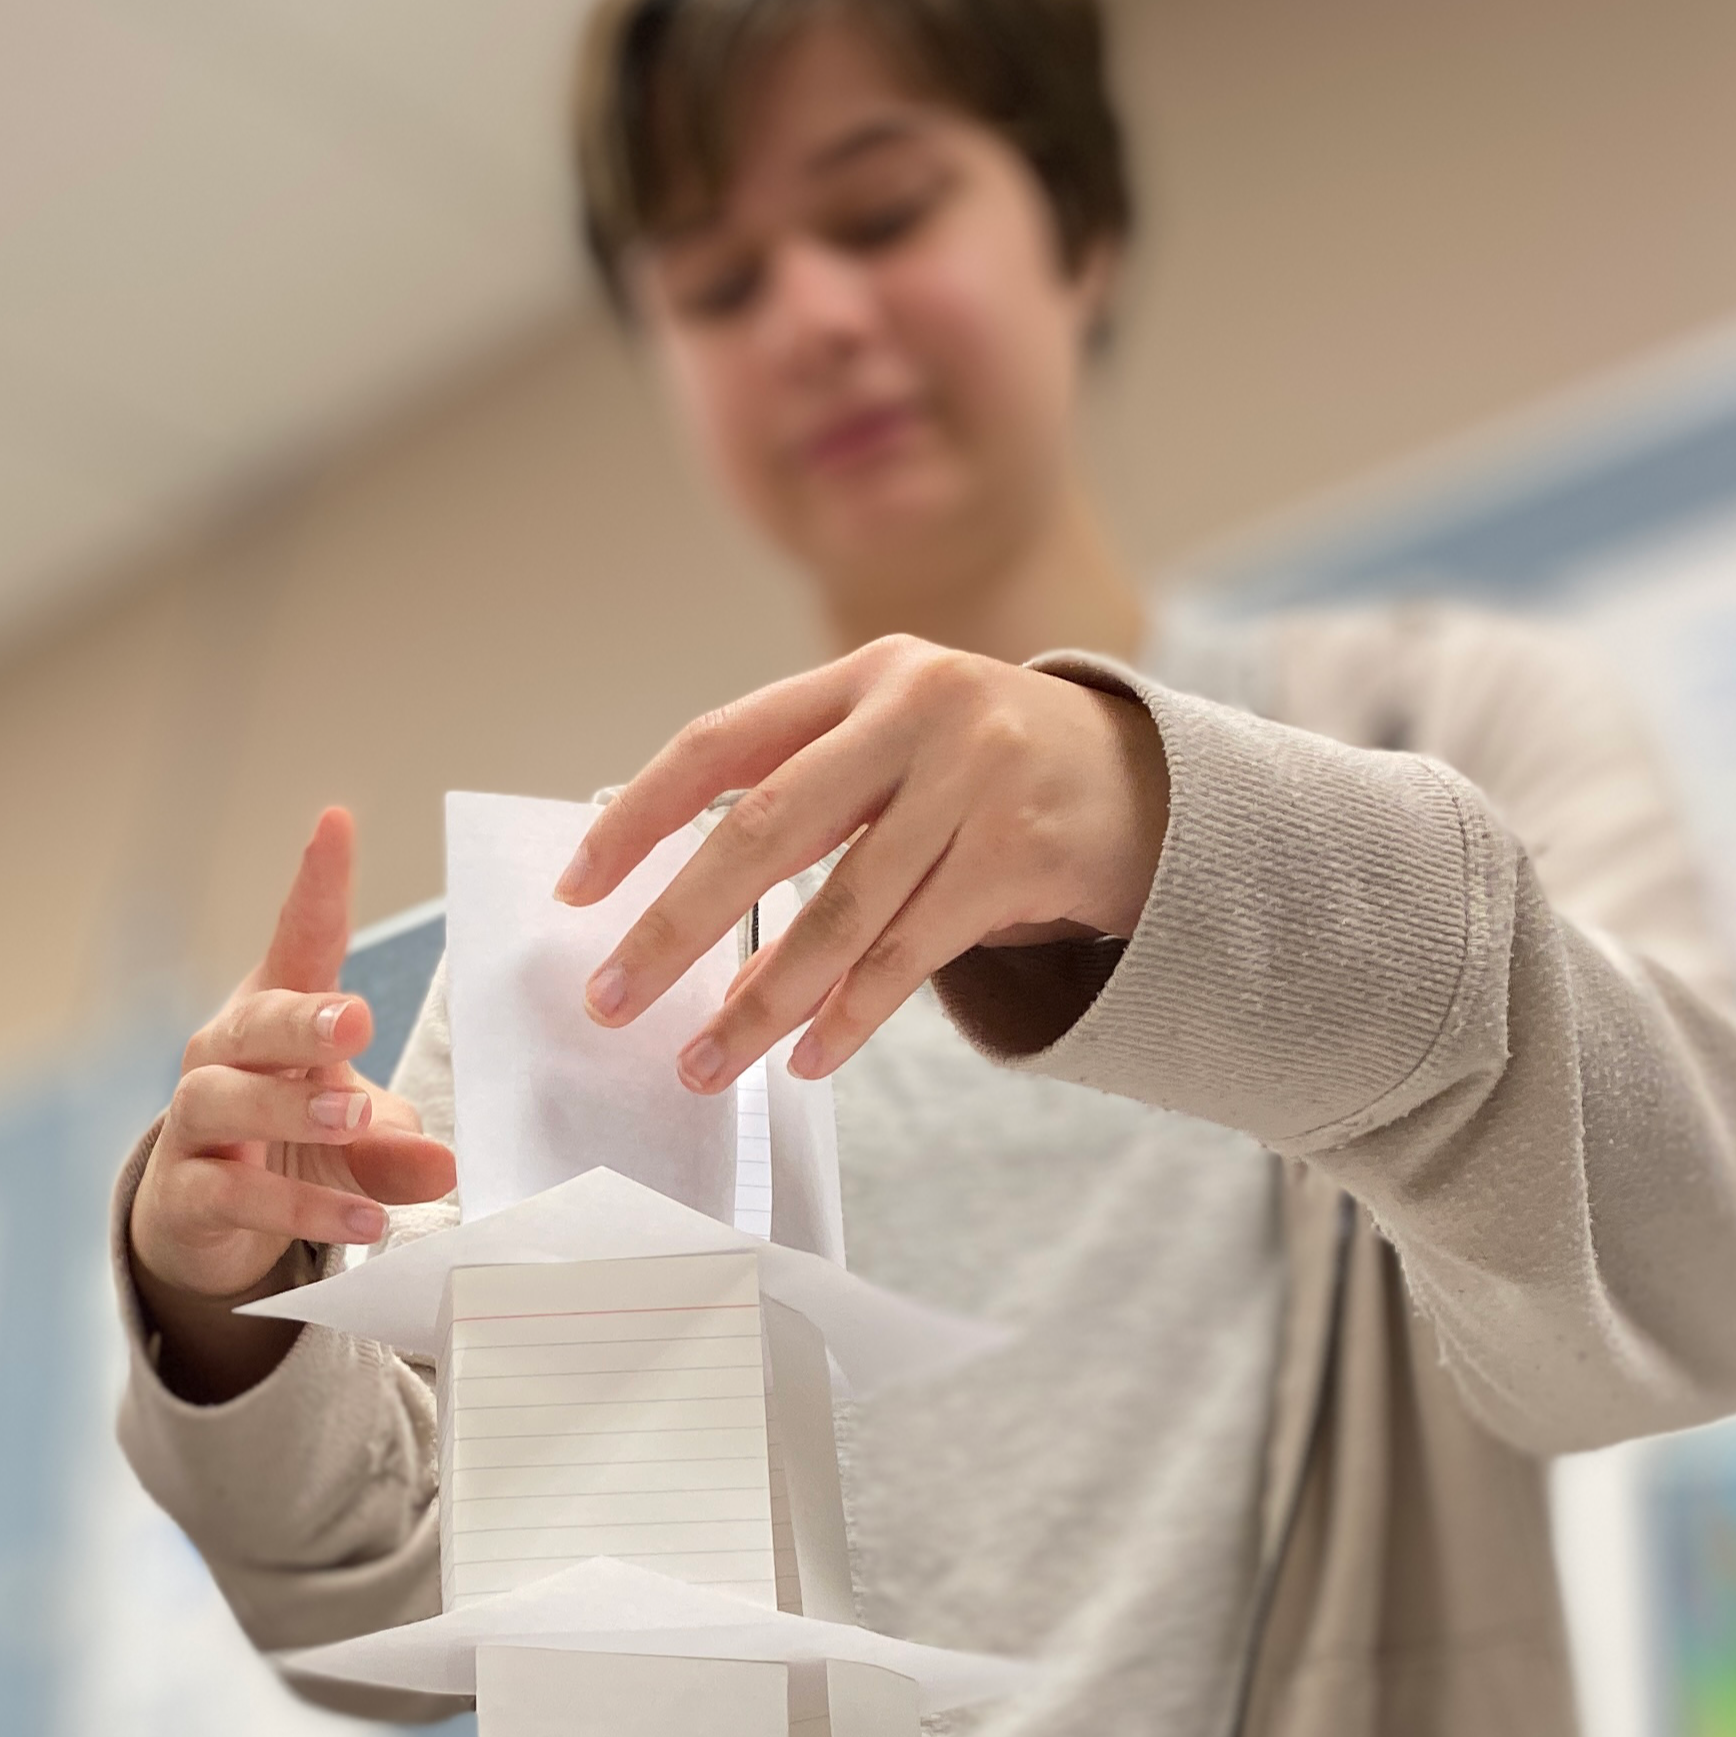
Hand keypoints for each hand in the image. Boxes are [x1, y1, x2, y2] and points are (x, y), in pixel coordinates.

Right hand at [129, 810, 456, 1388]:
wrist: (206, 1222)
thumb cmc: (290, 1144)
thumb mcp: (357, 1140)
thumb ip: (397, 1148)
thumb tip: (446, 1165)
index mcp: (276, 1015)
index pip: (297, 940)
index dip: (314, 884)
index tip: (336, 823)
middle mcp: (225, 1055)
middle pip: (253, 1021)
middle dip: (301, 1017)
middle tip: (356, 1021)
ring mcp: (196, 1121)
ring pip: (225, 1099)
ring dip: (290, 1108)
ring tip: (354, 1118)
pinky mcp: (188, 1190)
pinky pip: (236, 1192)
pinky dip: (298, 1205)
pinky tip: (363, 1222)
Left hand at [554, 634, 1166, 1088]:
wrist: (1157, 783)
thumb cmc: (994, 772)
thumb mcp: (901, 740)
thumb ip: (807, 789)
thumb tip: (674, 903)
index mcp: (861, 674)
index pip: (719, 742)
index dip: (639, 816)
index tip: (578, 888)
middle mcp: (915, 709)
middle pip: (763, 828)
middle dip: (675, 925)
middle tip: (612, 997)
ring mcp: (975, 777)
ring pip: (839, 910)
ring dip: (760, 1001)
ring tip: (703, 1062)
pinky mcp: (1021, 851)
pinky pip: (911, 953)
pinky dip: (850, 1014)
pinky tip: (807, 1059)